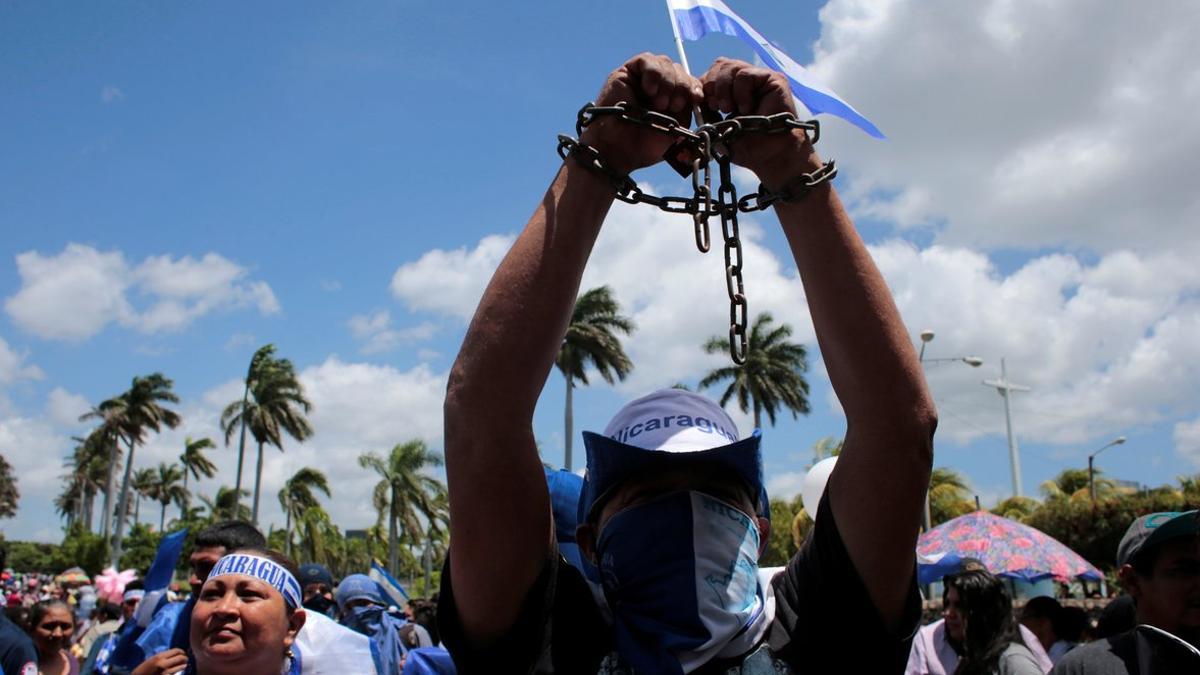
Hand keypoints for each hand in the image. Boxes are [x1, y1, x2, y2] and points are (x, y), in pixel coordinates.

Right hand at [131, 648, 188, 674]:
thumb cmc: (145, 668)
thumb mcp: (154, 659)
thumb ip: (164, 656)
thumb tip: (177, 654)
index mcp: (159, 656)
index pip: (176, 650)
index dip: (181, 651)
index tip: (183, 653)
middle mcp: (162, 663)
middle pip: (181, 657)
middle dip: (184, 658)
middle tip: (185, 659)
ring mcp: (165, 672)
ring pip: (181, 666)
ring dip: (183, 665)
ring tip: (183, 665)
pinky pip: (176, 673)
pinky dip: (179, 671)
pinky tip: (179, 671)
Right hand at [579, 53, 701, 174]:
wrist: (619, 150)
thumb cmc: (644, 146)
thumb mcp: (677, 130)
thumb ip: (690, 113)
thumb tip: (703, 98)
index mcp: (672, 99)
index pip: (690, 82)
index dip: (695, 87)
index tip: (696, 99)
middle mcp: (658, 86)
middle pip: (680, 70)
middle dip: (682, 86)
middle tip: (672, 106)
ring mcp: (642, 78)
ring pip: (666, 63)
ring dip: (667, 82)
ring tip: (658, 103)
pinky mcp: (627, 72)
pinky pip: (647, 60)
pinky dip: (653, 73)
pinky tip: (648, 90)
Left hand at [699, 58, 820, 184]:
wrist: (771, 155)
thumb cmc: (747, 145)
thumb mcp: (718, 128)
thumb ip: (706, 111)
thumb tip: (695, 96)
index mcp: (732, 90)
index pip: (711, 74)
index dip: (703, 86)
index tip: (705, 106)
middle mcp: (745, 82)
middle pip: (719, 65)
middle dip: (711, 85)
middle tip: (717, 107)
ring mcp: (759, 78)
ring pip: (730, 66)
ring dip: (724, 90)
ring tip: (730, 109)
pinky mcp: (773, 79)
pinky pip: (745, 74)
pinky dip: (741, 92)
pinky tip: (746, 108)